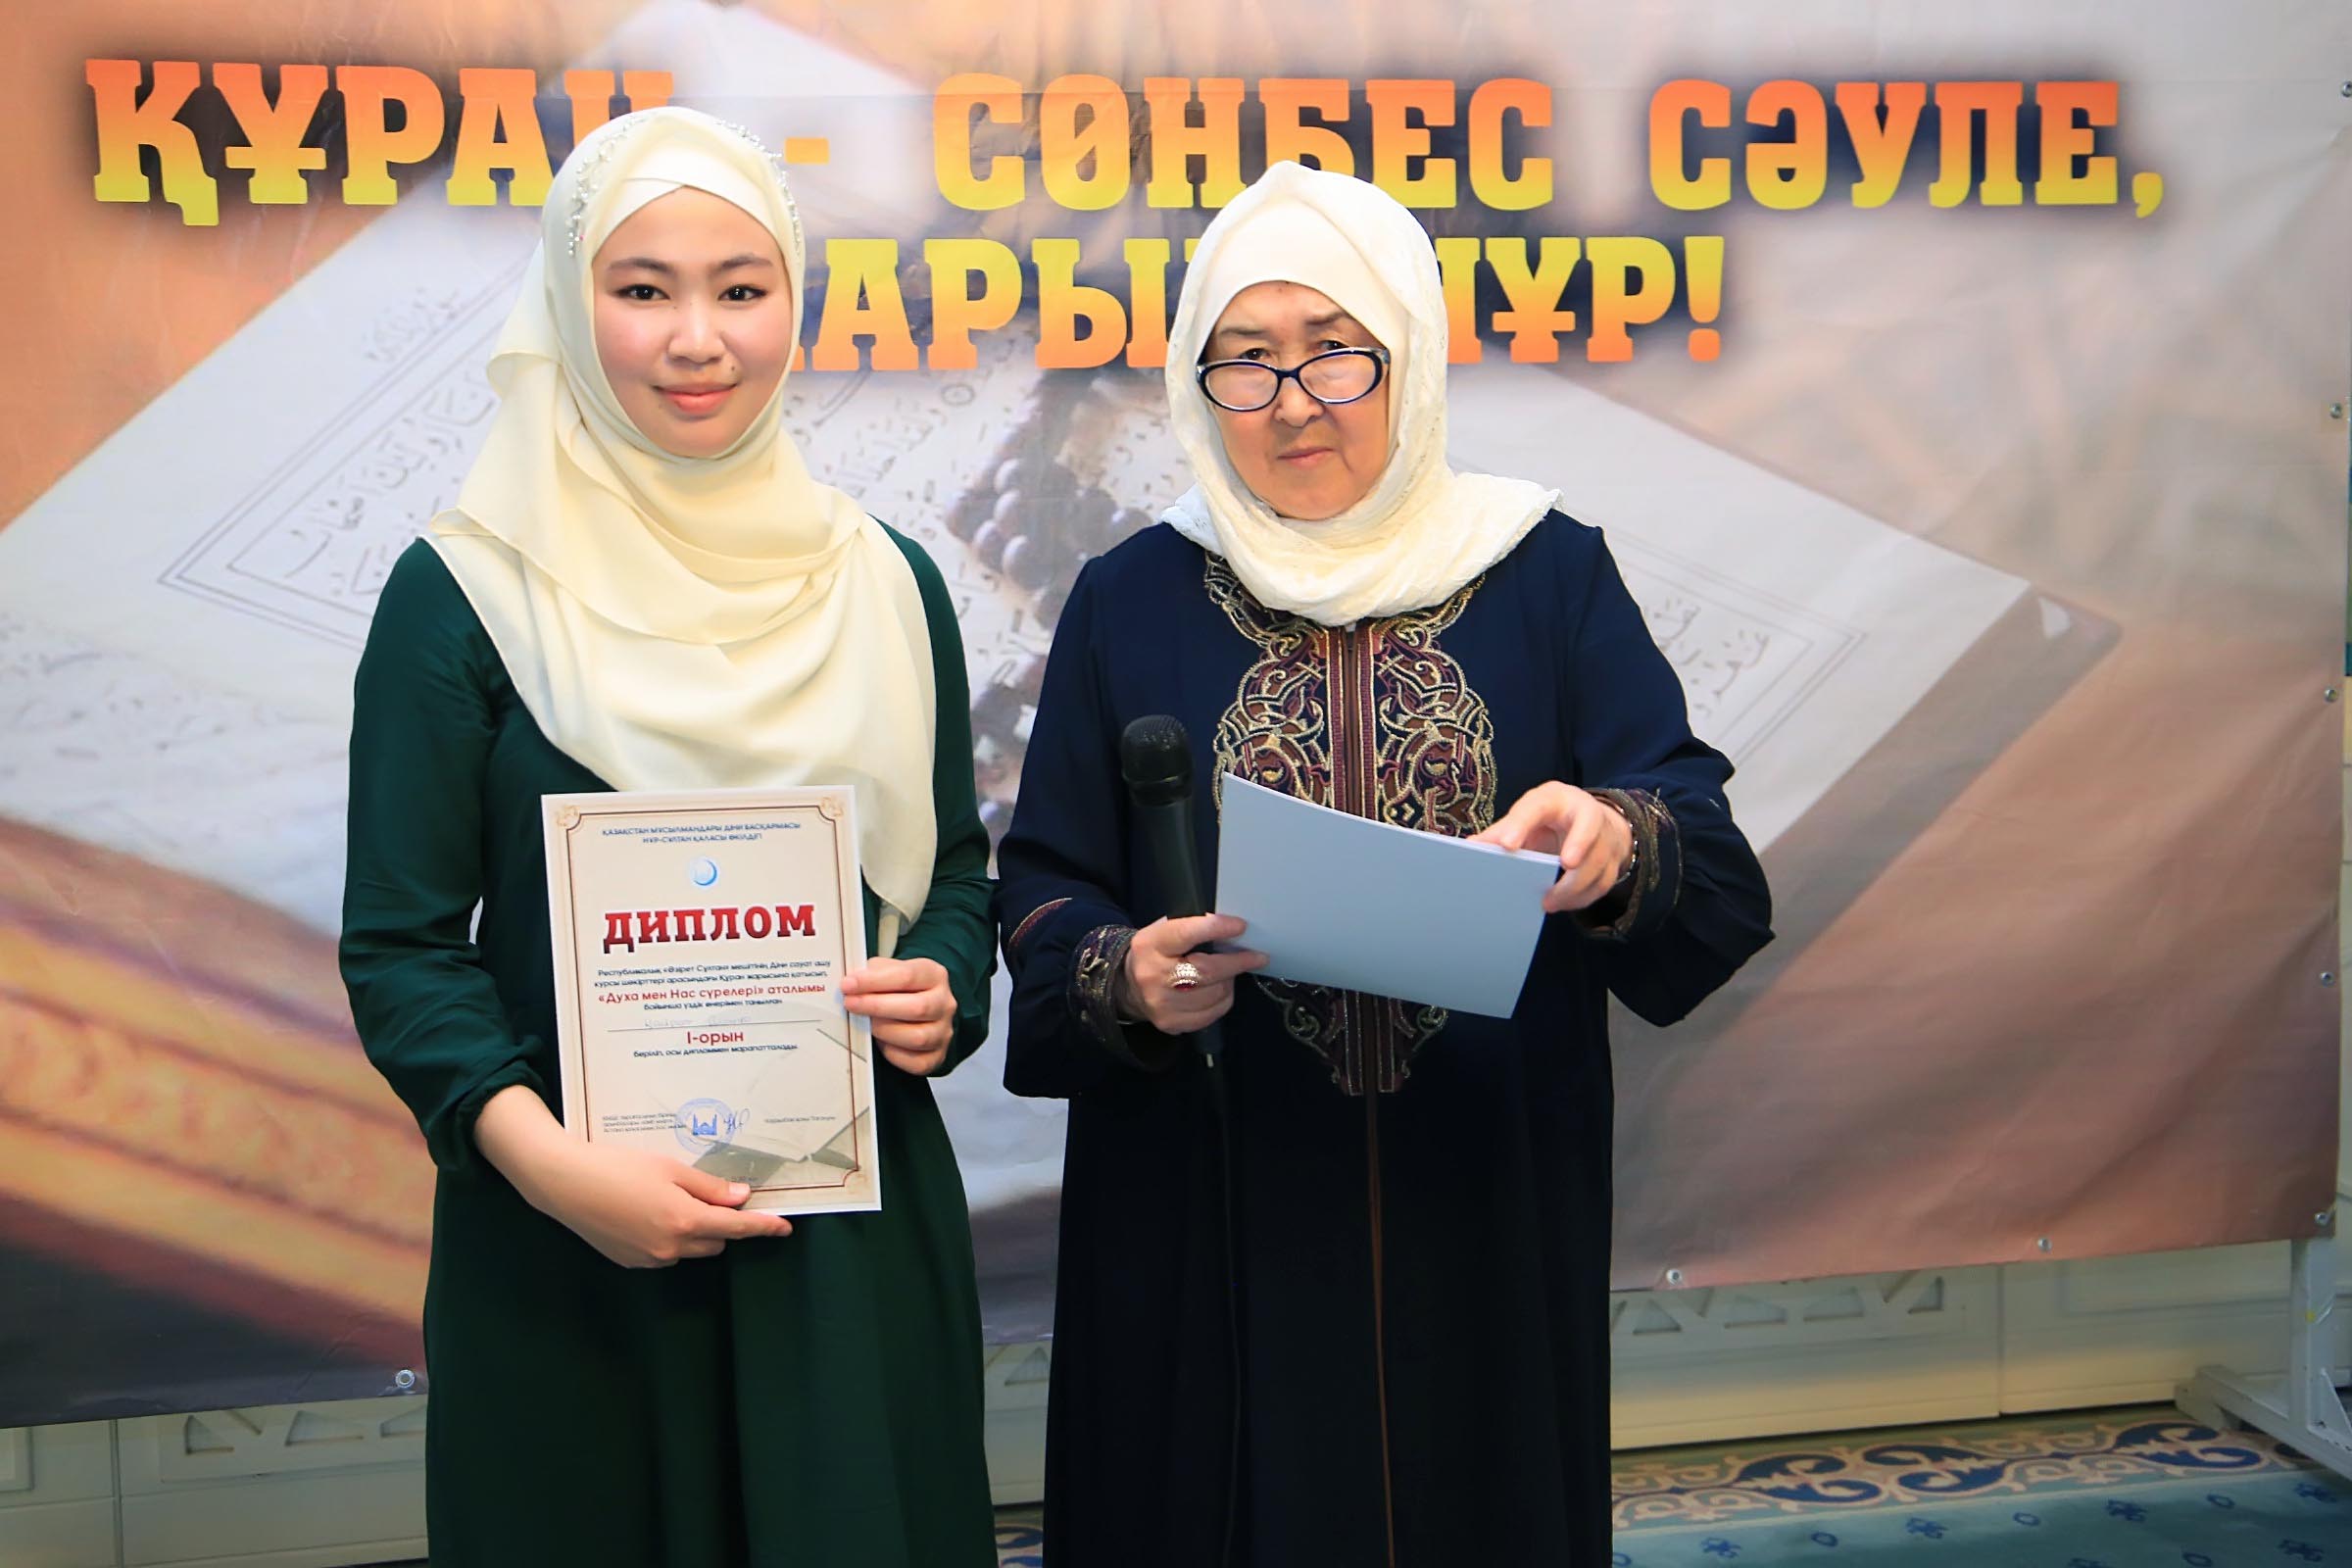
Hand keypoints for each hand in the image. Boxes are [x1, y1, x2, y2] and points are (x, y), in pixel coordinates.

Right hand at [474, 1086, 791, 1267]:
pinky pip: (664, 1252)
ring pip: (690, 1248)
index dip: (763, 1227)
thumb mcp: (669, 1168)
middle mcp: (670, 1247)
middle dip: (720, 1222)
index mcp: (684, 1220)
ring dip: (693, 1230)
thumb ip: (708, 1187)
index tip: (784, 1227)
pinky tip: (645, 1212)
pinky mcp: (630, 1261)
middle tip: (707, 1194)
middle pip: (715, 1240)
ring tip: (667, 1198)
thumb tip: (741, 1199)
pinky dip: (667, 1237)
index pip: (737, 1228)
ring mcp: (649, 1259)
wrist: (564, 1183)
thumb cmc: (617, 1167)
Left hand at [842, 956, 956, 1075]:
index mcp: (934, 976)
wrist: (922, 1009)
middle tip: (851, 1004)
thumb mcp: (891, 970)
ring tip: (866, 1023)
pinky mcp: (937, 1056)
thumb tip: (853, 983)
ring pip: (917, 1037)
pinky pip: (915, 1062)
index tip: (848, 985)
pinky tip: (880, 1042)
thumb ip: (874, 973)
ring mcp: (943, 1032)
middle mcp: (945, 1004)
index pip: (907, 976)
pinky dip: (892, 1053)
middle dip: (877, 1006)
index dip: (874, 981)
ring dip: (884, 1031)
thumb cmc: (902, 989)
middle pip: (917, 1008)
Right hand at [1118, 913, 1267, 1034]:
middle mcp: (1153, 976)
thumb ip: (1192, 929)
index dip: (1215, 929)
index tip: (1240, 926)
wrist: (1129, 986)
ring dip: (1230, 981)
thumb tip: (1229, 929)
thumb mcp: (1163, 932)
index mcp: (1151, 945)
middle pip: (1206, 971)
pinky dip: (1223, 1000)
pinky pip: (1213, 1013)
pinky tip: (1219, 990)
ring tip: (1228, 973)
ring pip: (1215, 994)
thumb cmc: (1155, 954)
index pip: (1185, 934)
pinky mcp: (1172, 1023)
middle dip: (1237, 962)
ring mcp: (1162, 1004)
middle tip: (1257, 957)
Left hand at [1473, 782, 1633, 913]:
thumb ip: (1503, 831)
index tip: (1507, 845)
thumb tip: (1471, 847)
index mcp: (1555, 798)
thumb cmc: (1551, 817)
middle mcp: (1586, 811)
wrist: (1590, 819)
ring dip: (1576, 884)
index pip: (1539, 806)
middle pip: (1589, 826)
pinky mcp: (1613, 858)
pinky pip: (1604, 881)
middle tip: (1563, 865)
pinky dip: (1584, 897)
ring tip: (1549, 902)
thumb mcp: (1527, 816)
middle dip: (1578, 846)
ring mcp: (1605, 835)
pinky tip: (1564, 904)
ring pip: (1600, 859)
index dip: (1522, 824)